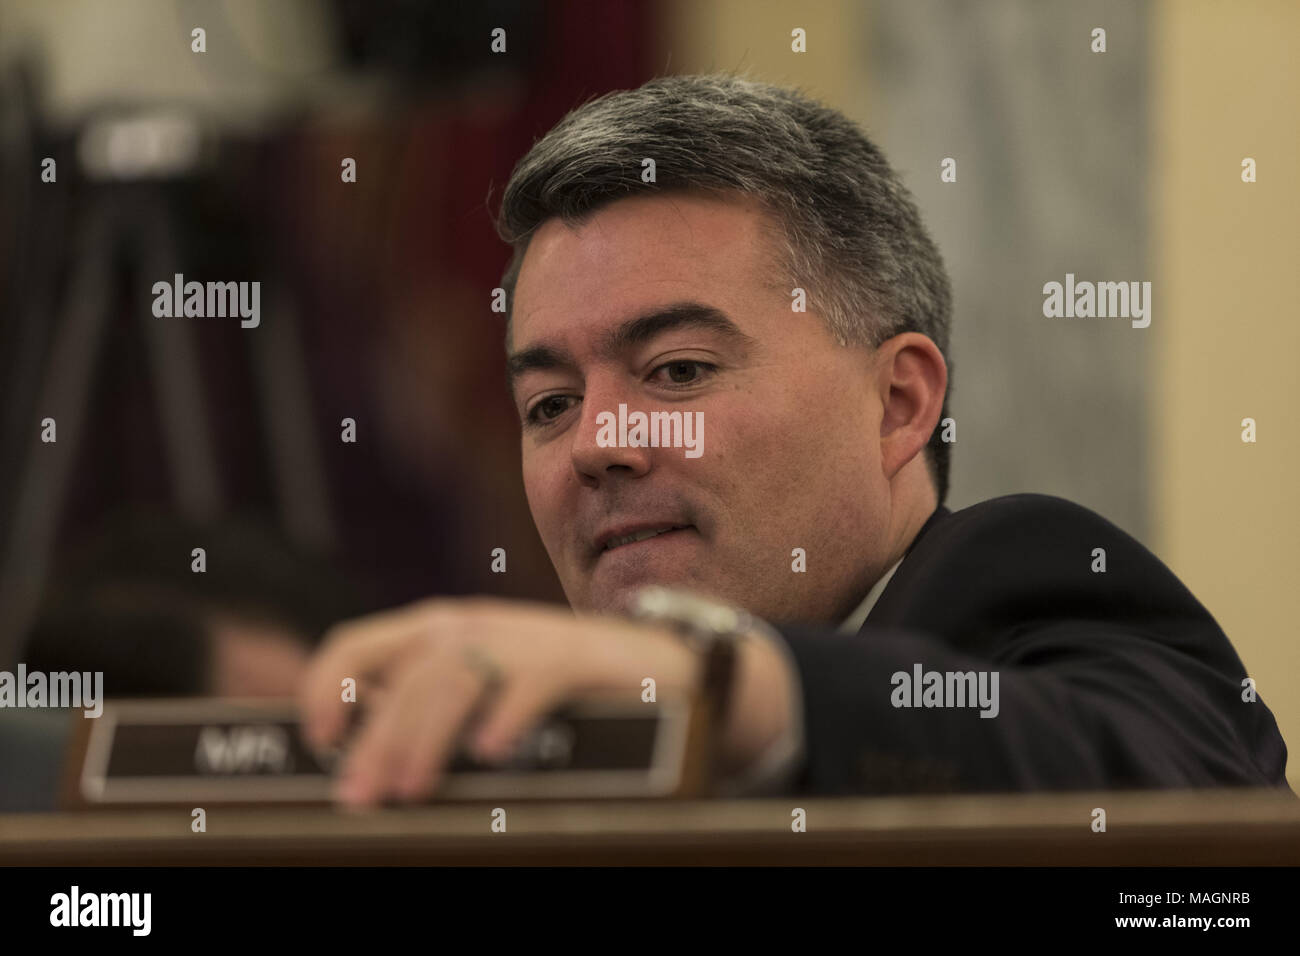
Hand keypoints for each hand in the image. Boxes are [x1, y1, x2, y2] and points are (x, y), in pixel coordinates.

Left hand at [297, 597, 793, 806]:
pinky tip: (493, 751)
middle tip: (359, 797)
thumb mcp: (477, 685)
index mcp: (435, 629)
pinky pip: (530, 684)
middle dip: (375, 739)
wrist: (649, 663)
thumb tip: (358, 753)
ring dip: (426, 737)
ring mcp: (521, 639)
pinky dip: (507, 716)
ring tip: (412, 789)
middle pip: (405, 679)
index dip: (325, 688)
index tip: (319, 740)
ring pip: (455, 681)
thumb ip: (424, 704)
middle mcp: (470, 626)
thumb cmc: (552, 685)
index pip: (355, 644)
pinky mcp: (571, 659)